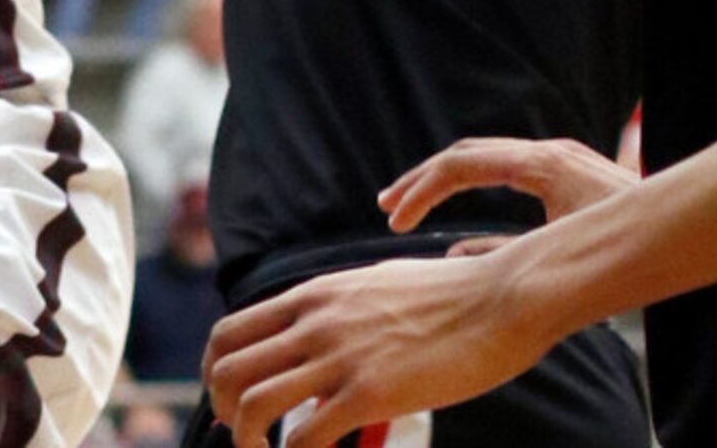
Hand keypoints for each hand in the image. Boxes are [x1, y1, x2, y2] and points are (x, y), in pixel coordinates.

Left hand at [203, 254, 550, 446]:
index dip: (216, 376)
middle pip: (227, 370)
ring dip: (249, 443)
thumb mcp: (373, 285)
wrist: (500, 298)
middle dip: (221, 412)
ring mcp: (340, 356)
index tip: (229, 404)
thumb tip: (321, 328)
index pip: (229, 334)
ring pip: (253, 405)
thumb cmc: (448, 295)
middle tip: (242, 438)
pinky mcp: (370, 392)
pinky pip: (307, 437)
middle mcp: (314, 322)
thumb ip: (338, 307)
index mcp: (312, 296)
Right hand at [380, 137, 639, 254]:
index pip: (462, 163)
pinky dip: (477, 195)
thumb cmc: (635, 244)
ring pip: (486, 161)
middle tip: (387, 206)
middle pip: (467, 155)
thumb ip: (508, 254)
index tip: (397, 220)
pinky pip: (509, 176)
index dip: (422, 190)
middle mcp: (547, 154)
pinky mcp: (570, 177)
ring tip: (410, 207)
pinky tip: (462, 228)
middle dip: (423, 181)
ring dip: (446, 184)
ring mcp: (559, 161)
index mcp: (542, 164)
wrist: (693, 227)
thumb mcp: (566, 250)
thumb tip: (454, 255)